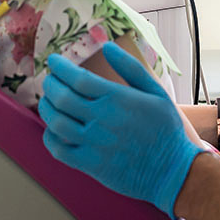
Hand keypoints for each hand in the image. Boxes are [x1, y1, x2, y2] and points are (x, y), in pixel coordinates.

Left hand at [39, 42, 207, 216]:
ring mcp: (94, 144)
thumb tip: (107, 47)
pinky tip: (52, 129)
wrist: (173, 172)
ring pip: (57, 122)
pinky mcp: (91, 165)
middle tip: (49, 79)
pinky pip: (60, 151)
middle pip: (62, 97)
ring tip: (47, 100)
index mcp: (116, 99)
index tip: (54, 60)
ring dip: (46, 108)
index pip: (78, 78)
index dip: (61, 67)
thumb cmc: (166, 129)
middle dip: (50, 84)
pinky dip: (50, 138)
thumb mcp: (155, 91)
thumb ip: (130, 67)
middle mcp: (102, 119)